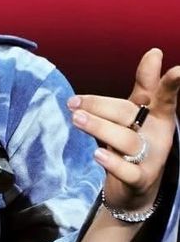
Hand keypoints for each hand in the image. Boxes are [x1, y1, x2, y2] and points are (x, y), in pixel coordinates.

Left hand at [67, 49, 179, 213]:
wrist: (135, 189)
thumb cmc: (136, 142)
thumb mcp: (140, 113)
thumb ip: (145, 84)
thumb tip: (154, 52)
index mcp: (159, 116)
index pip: (165, 97)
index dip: (170, 85)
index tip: (178, 69)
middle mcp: (158, 136)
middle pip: (129, 114)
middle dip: (101, 107)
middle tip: (73, 102)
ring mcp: (151, 159)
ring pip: (126, 140)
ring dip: (99, 128)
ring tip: (76, 119)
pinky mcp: (140, 180)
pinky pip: (127, 171)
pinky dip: (113, 162)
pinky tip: (97, 154)